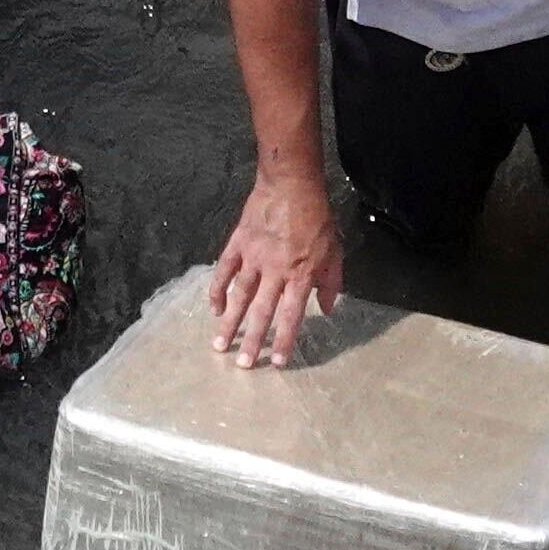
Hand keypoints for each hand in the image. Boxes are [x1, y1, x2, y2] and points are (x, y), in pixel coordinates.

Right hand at [208, 165, 344, 367]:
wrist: (292, 184)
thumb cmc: (317, 219)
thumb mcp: (335, 251)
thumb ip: (331, 283)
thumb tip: (328, 309)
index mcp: (300, 274)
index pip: (291, 315)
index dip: (283, 340)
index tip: (277, 362)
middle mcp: (275, 270)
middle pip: (262, 311)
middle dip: (252, 340)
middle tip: (242, 365)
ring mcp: (253, 257)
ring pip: (239, 295)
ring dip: (229, 322)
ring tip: (219, 345)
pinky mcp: (238, 244)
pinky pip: (224, 271)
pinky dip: (217, 290)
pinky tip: (213, 308)